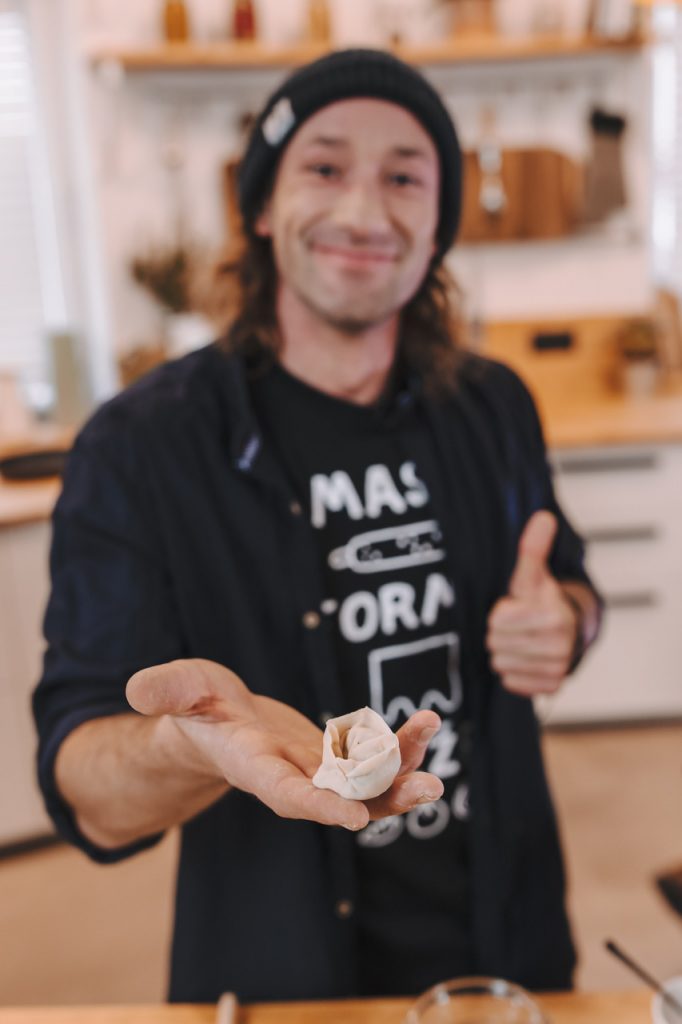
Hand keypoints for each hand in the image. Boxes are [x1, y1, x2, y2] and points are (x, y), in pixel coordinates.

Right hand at [127, 659, 443, 831]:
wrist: (217, 724)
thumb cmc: (194, 707)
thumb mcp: (180, 691)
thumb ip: (167, 690)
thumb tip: (139, 687)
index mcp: (253, 768)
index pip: (285, 794)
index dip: (318, 806)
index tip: (353, 818)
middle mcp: (291, 778)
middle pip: (342, 798)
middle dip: (385, 795)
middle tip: (429, 786)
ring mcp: (317, 771)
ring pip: (367, 784)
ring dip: (403, 768)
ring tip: (432, 736)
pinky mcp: (333, 758)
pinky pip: (373, 763)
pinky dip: (399, 749)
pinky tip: (424, 727)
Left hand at [486, 510, 578, 695]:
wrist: (570, 631)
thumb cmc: (543, 600)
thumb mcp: (533, 574)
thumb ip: (533, 548)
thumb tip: (543, 517)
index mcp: (553, 616)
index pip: (497, 621)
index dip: (500, 613)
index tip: (514, 608)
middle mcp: (559, 645)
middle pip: (496, 644)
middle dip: (500, 633)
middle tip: (516, 626)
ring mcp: (557, 668)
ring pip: (500, 664)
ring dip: (505, 652)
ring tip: (520, 641)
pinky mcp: (551, 687)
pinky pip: (511, 682)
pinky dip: (513, 672)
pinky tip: (524, 658)